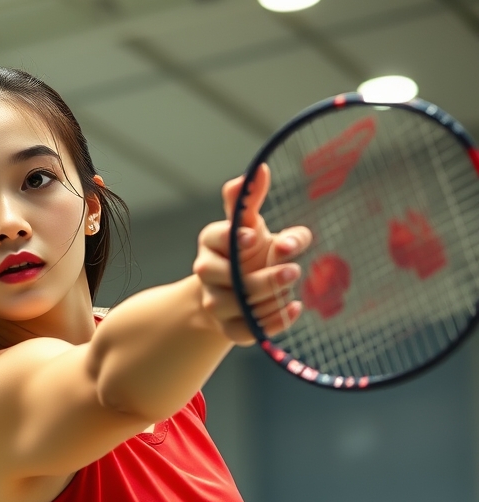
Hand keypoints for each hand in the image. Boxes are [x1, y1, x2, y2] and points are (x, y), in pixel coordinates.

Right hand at [192, 163, 312, 344]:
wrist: (234, 291)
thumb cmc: (246, 250)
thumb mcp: (249, 222)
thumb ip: (252, 200)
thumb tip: (260, 170)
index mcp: (211, 242)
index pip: (215, 238)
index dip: (232, 238)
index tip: (252, 235)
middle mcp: (207, 273)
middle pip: (228, 279)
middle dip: (261, 277)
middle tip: (294, 270)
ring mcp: (215, 303)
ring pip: (238, 306)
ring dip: (269, 299)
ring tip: (292, 290)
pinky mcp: (228, 328)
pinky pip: (246, 332)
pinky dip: (272, 324)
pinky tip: (294, 309)